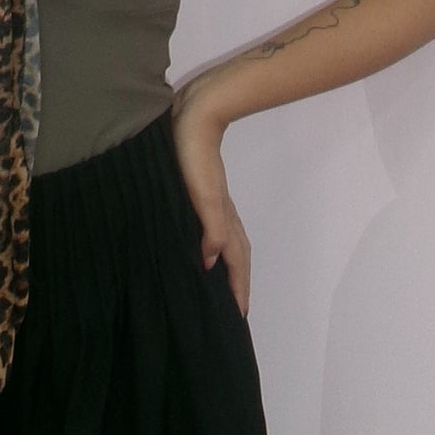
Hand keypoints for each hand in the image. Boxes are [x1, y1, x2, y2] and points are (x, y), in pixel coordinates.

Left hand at [172, 93, 251, 314]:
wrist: (194, 118)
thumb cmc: (194, 157)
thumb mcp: (202, 195)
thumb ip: (211, 228)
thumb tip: (211, 263)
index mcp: (223, 217)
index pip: (235, 261)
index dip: (237, 288)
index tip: (239, 316)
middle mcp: (223, 213)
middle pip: (239, 255)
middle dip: (240, 283)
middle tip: (237, 309)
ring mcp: (216, 202)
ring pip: (230, 242)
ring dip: (232, 266)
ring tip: (226, 285)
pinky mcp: (206, 192)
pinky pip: (219, 229)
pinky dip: (220, 246)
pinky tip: (207, 246)